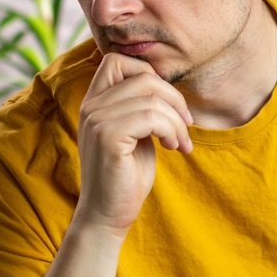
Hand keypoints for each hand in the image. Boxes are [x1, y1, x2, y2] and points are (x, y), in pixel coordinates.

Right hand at [75, 53, 192, 234]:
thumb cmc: (126, 176)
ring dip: (176, 121)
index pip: (117, 60)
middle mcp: (91, 106)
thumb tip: (168, 87)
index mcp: (94, 102)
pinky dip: (171, 130)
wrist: (108, 216)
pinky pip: (151, 117)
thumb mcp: (136, 133)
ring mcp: (96, 120)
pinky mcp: (107, 137)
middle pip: (144, 76)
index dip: (149, 74)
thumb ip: (142, 107)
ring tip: (179, 142)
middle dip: (174, 99)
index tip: (168, 105)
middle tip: (185, 126)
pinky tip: (172, 148)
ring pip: (152, 98)